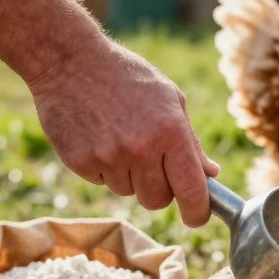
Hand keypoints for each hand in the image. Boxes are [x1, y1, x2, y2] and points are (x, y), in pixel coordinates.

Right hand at [28, 39, 219, 227]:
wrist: (69, 61)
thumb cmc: (127, 77)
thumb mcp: (170, 98)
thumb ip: (191, 141)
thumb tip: (210, 174)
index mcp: (171, 133)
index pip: (191, 190)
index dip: (198, 211)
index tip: (197, 217)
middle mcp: (141, 149)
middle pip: (158, 200)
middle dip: (160, 190)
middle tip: (153, 165)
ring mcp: (109, 158)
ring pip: (128, 192)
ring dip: (130, 176)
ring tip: (121, 139)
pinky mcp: (81, 162)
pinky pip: (102, 182)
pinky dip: (104, 169)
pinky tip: (99, 137)